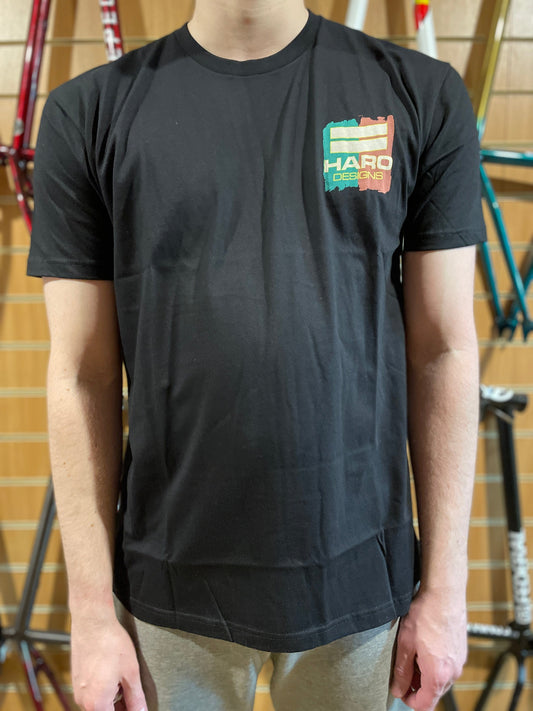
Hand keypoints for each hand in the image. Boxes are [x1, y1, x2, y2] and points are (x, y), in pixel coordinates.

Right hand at [70, 611, 146, 710]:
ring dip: (112, 700)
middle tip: (134, 696)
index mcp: (97, 703)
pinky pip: (91, 693)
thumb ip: (136, 698)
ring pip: (98, 704)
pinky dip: (104, 690)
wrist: (92, 621)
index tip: (135, 706)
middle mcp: (83, 701)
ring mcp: (77, 690)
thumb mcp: (131, 673)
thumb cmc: (111, 643)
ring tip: (124, 681)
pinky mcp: (76, 680)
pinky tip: (113, 674)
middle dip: (121, 707)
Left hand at [390, 587, 466, 710]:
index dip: (409, 701)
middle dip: (417, 687)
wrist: (444, 594)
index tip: (400, 691)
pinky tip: (425, 647)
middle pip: (434, 694)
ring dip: (426, 676)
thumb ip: (401, 671)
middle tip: (404, 669)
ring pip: (441, 681)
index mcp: (438, 674)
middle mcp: (452, 672)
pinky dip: (436, 665)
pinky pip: (448, 668)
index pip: (425, 705)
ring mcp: (459, 662)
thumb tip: (398, 689)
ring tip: (414, 654)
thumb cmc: (425, 614)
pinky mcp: (461, 652)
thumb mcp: (405, 643)